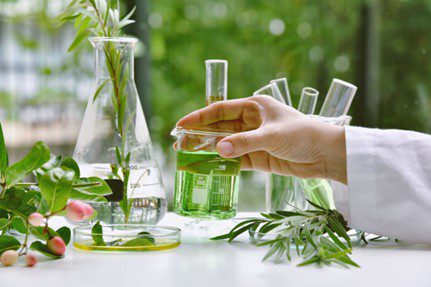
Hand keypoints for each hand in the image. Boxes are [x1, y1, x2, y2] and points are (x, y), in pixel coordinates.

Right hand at [176, 95, 346, 183]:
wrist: (326, 155)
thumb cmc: (303, 135)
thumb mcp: (272, 135)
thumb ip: (245, 143)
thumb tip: (218, 150)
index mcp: (253, 107)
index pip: (220, 110)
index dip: (199, 117)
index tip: (181, 124)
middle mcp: (251, 122)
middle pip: (219, 128)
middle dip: (199, 135)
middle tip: (179, 143)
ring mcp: (253, 140)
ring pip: (224, 144)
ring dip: (208, 150)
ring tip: (187, 156)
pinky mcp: (258, 157)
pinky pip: (235, 159)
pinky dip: (222, 163)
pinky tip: (208, 167)